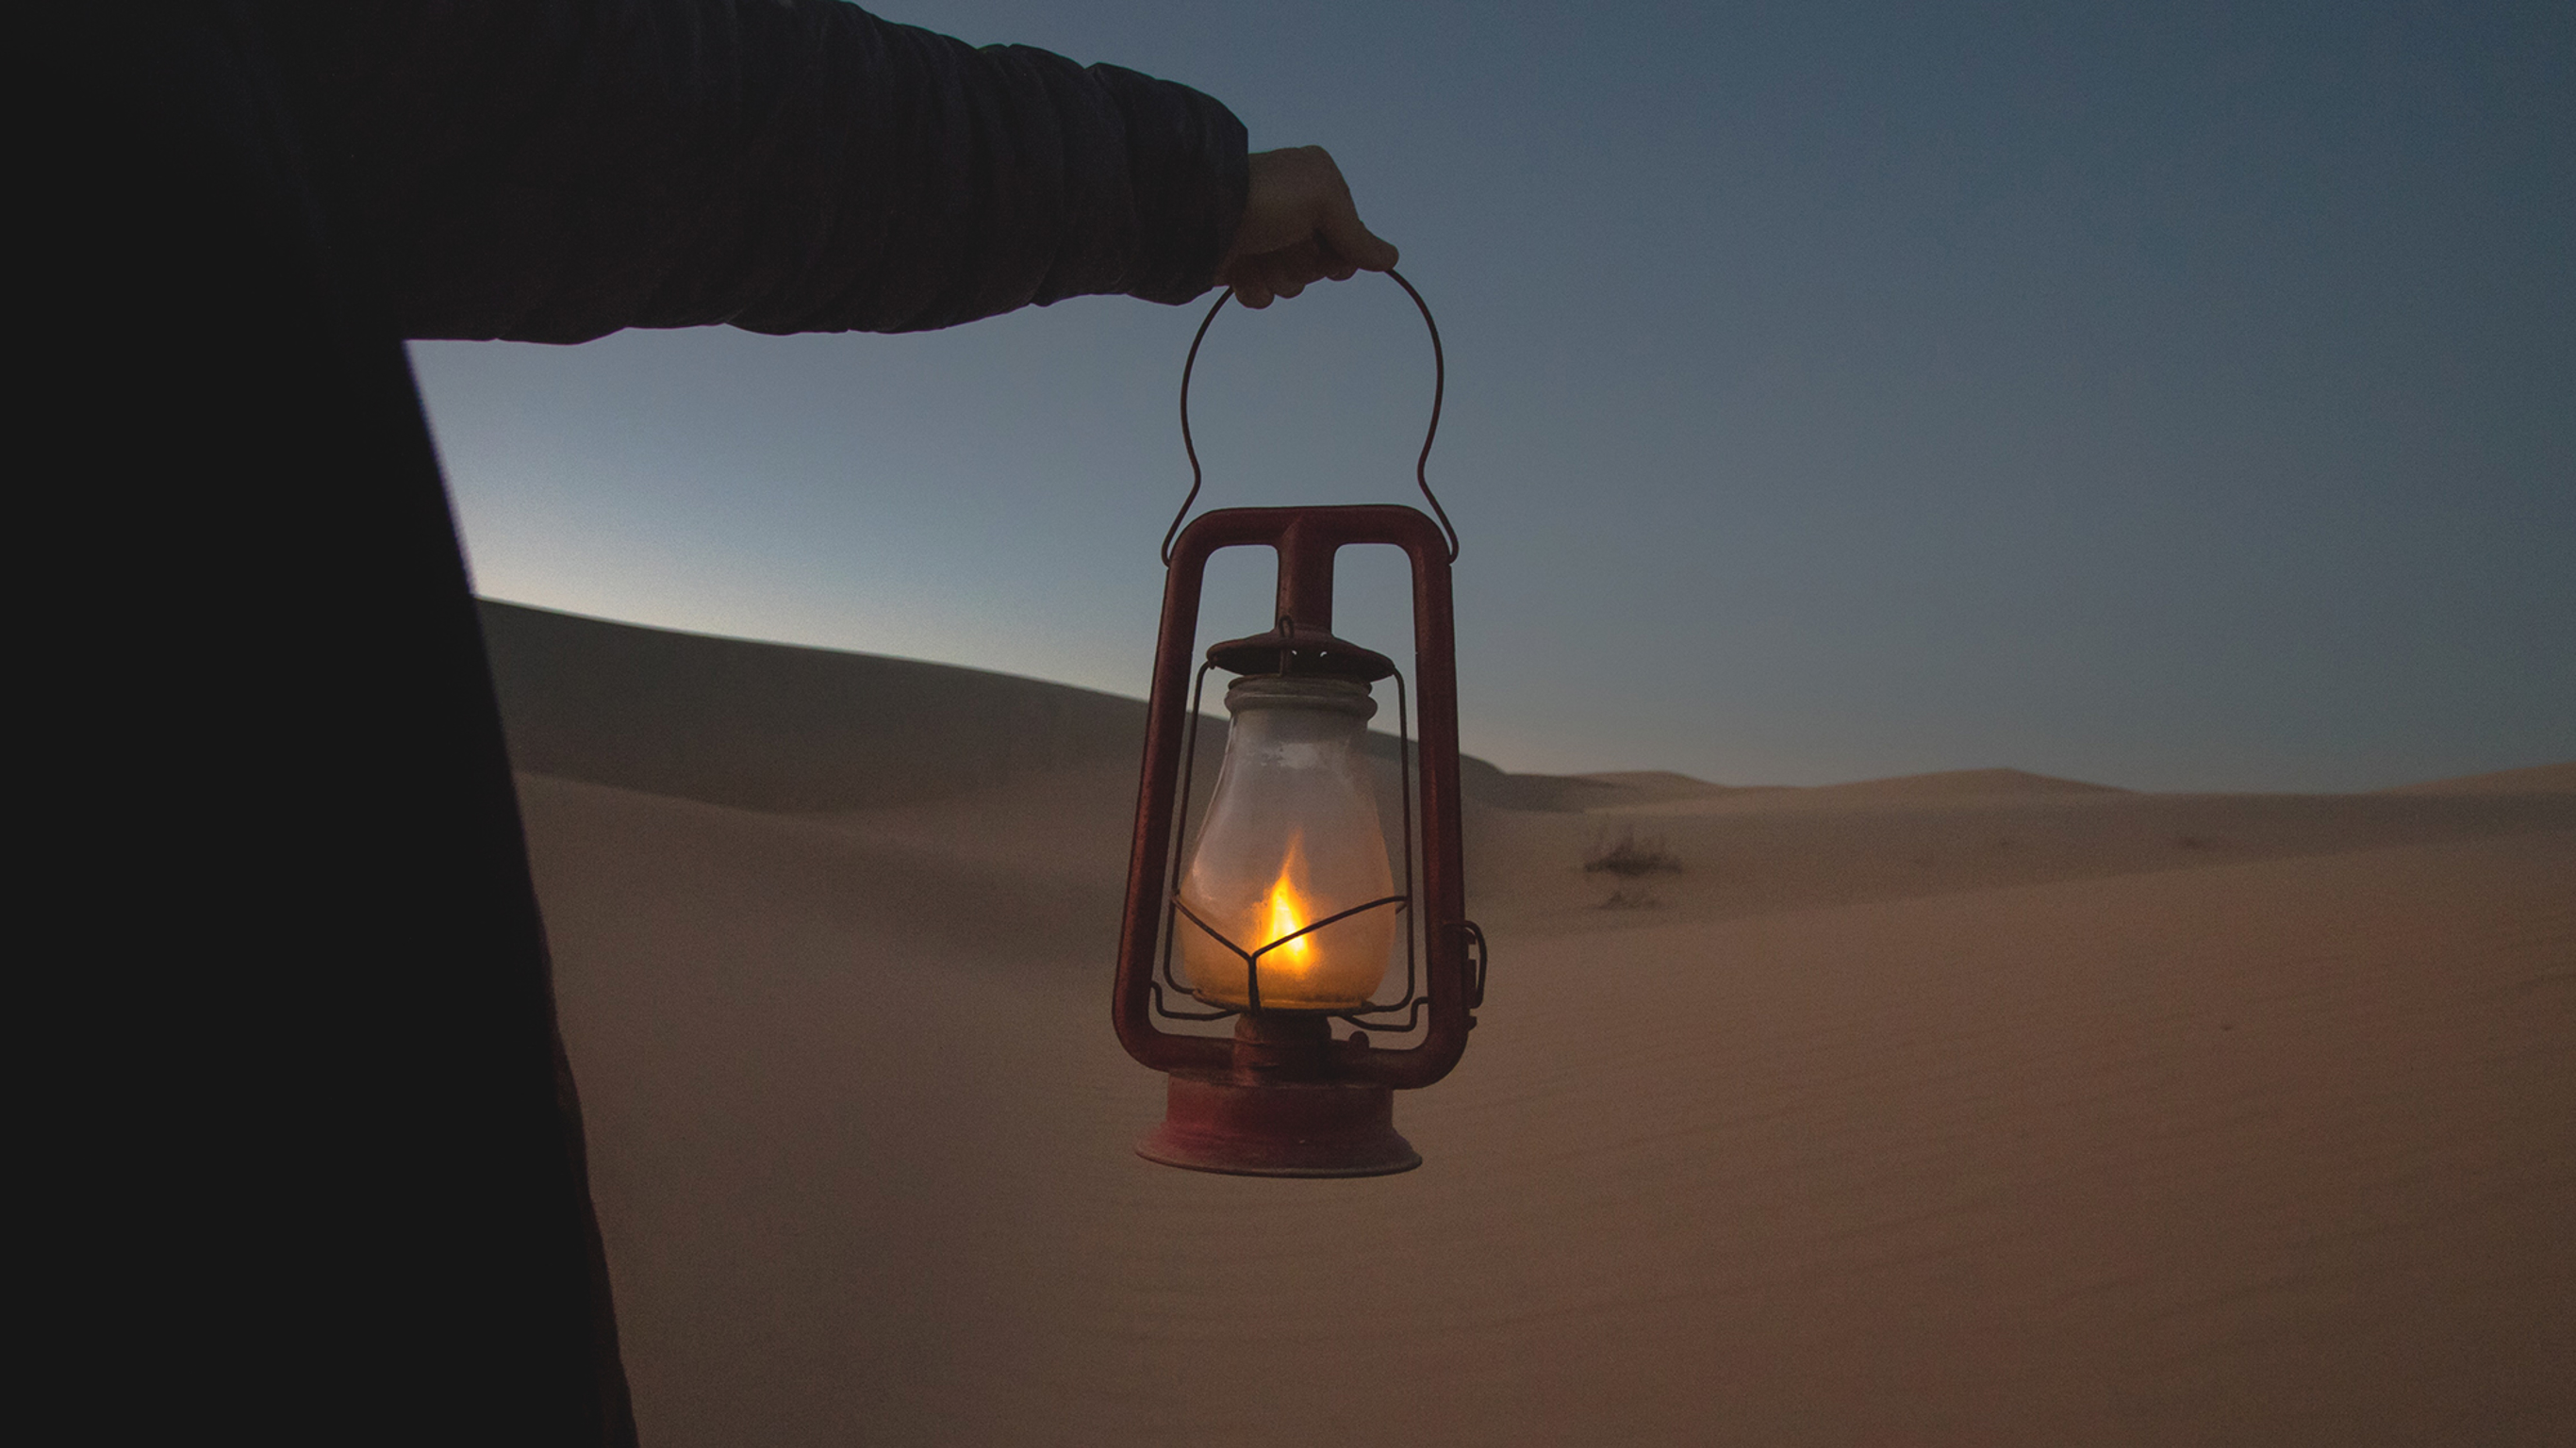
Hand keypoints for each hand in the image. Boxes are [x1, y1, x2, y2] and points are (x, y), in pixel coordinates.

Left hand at [1219, 146, 1399, 307]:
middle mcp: (1292, 212)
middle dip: (1304, 263)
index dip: (1340, 253)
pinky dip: (1252, 288)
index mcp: (1316, 186)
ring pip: (1291, 283)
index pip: (1348, 238)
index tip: (1327, 250)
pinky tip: (1239, 270)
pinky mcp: (1239, 266)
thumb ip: (1357, 233)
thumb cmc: (1266, 199)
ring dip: (1276, 275)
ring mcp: (1265, 240)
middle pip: (1321, 264)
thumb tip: (1391, 259)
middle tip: (1283, 244)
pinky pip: (1262, 296)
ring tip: (1255, 254)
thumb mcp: (1322, 200)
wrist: (1200, 215)